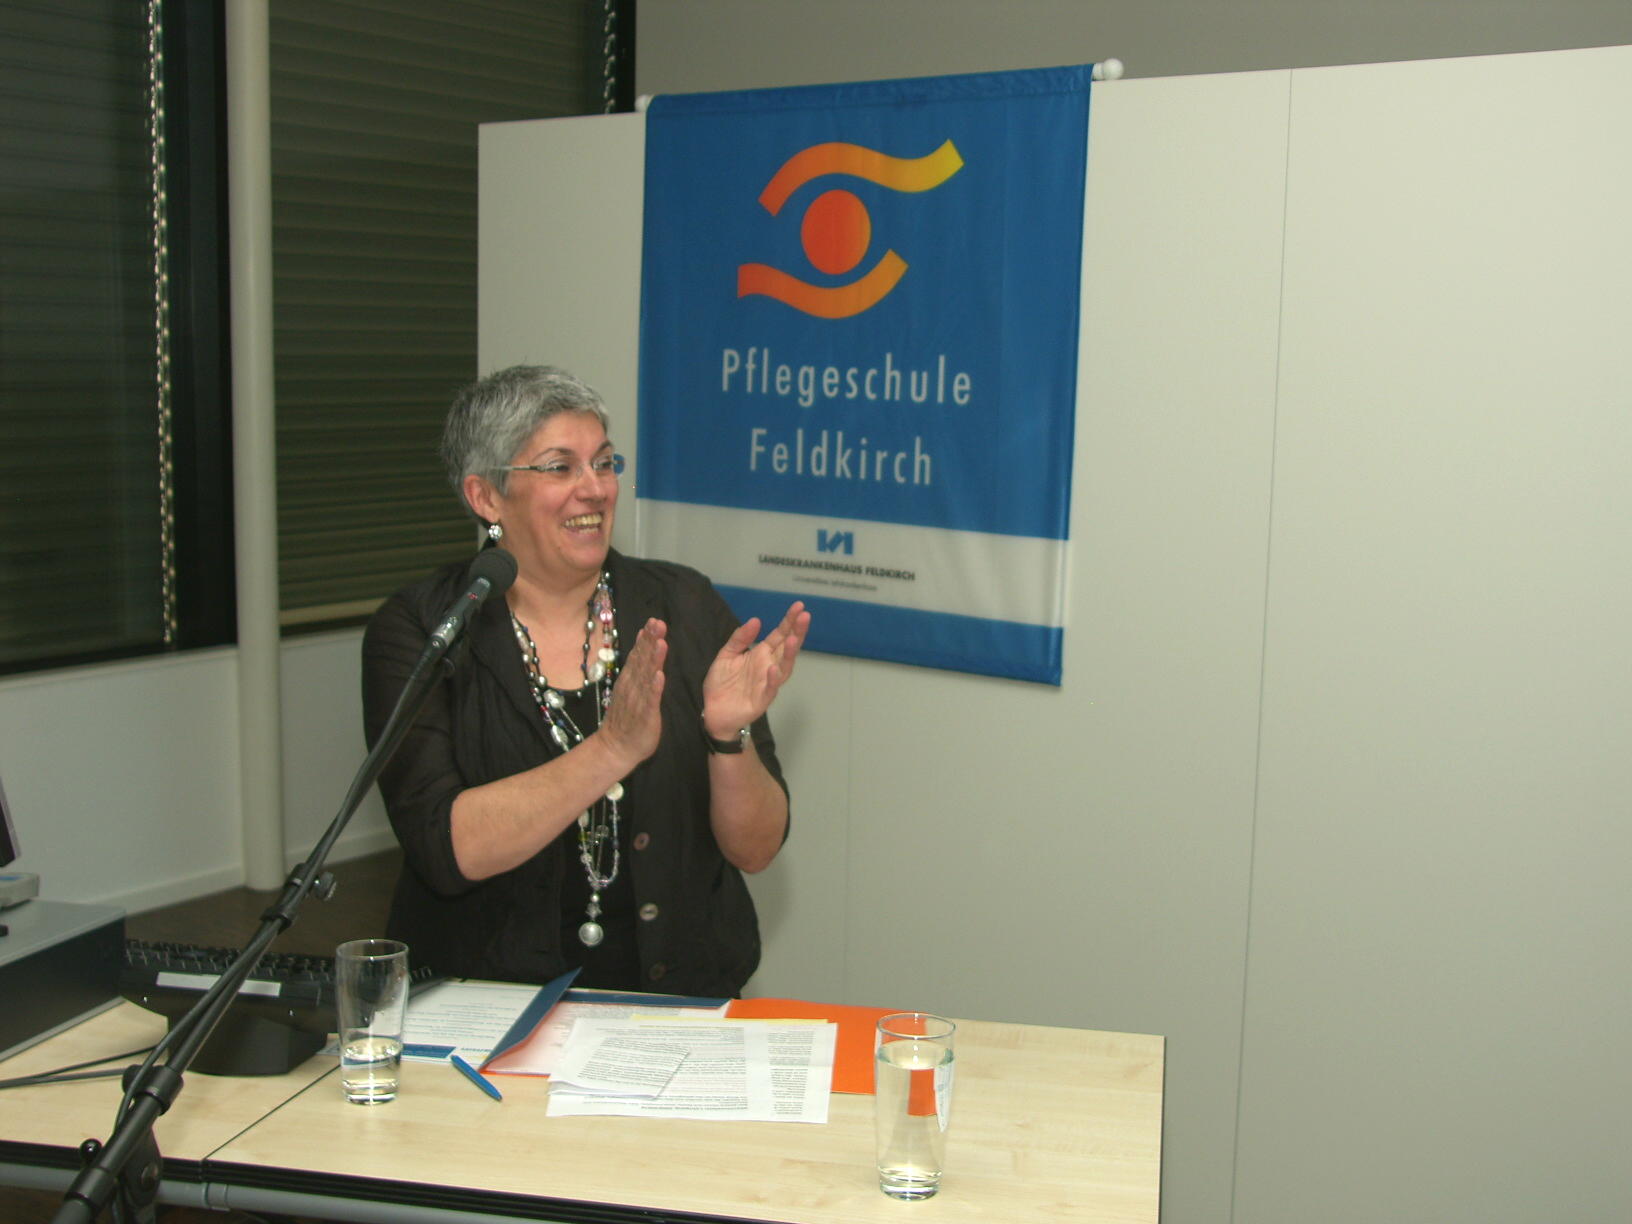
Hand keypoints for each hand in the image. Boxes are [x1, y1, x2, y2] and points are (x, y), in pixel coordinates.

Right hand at [599, 618, 666, 769]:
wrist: (615, 748)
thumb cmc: (627, 718)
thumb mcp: (631, 690)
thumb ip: (637, 669)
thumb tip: (644, 645)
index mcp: (630, 679)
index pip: (638, 655)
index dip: (646, 638)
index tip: (654, 620)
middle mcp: (632, 686)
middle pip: (642, 660)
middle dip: (650, 641)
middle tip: (658, 623)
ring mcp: (637, 700)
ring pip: (646, 676)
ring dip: (653, 659)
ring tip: (661, 642)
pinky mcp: (645, 715)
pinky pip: (650, 700)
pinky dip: (654, 687)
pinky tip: (659, 675)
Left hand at [702, 602, 809, 737]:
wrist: (713, 711)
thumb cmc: (722, 683)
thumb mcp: (726, 655)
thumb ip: (740, 639)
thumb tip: (756, 620)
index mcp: (761, 654)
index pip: (779, 635)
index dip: (789, 621)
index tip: (799, 606)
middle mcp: (768, 666)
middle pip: (786, 647)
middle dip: (796, 632)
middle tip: (805, 616)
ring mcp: (767, 683)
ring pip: (784, 667)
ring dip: (790, 654)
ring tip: (793, 639)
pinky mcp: (761, 700)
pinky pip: (770, 689)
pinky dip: (773, 680)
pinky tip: (774, 669)